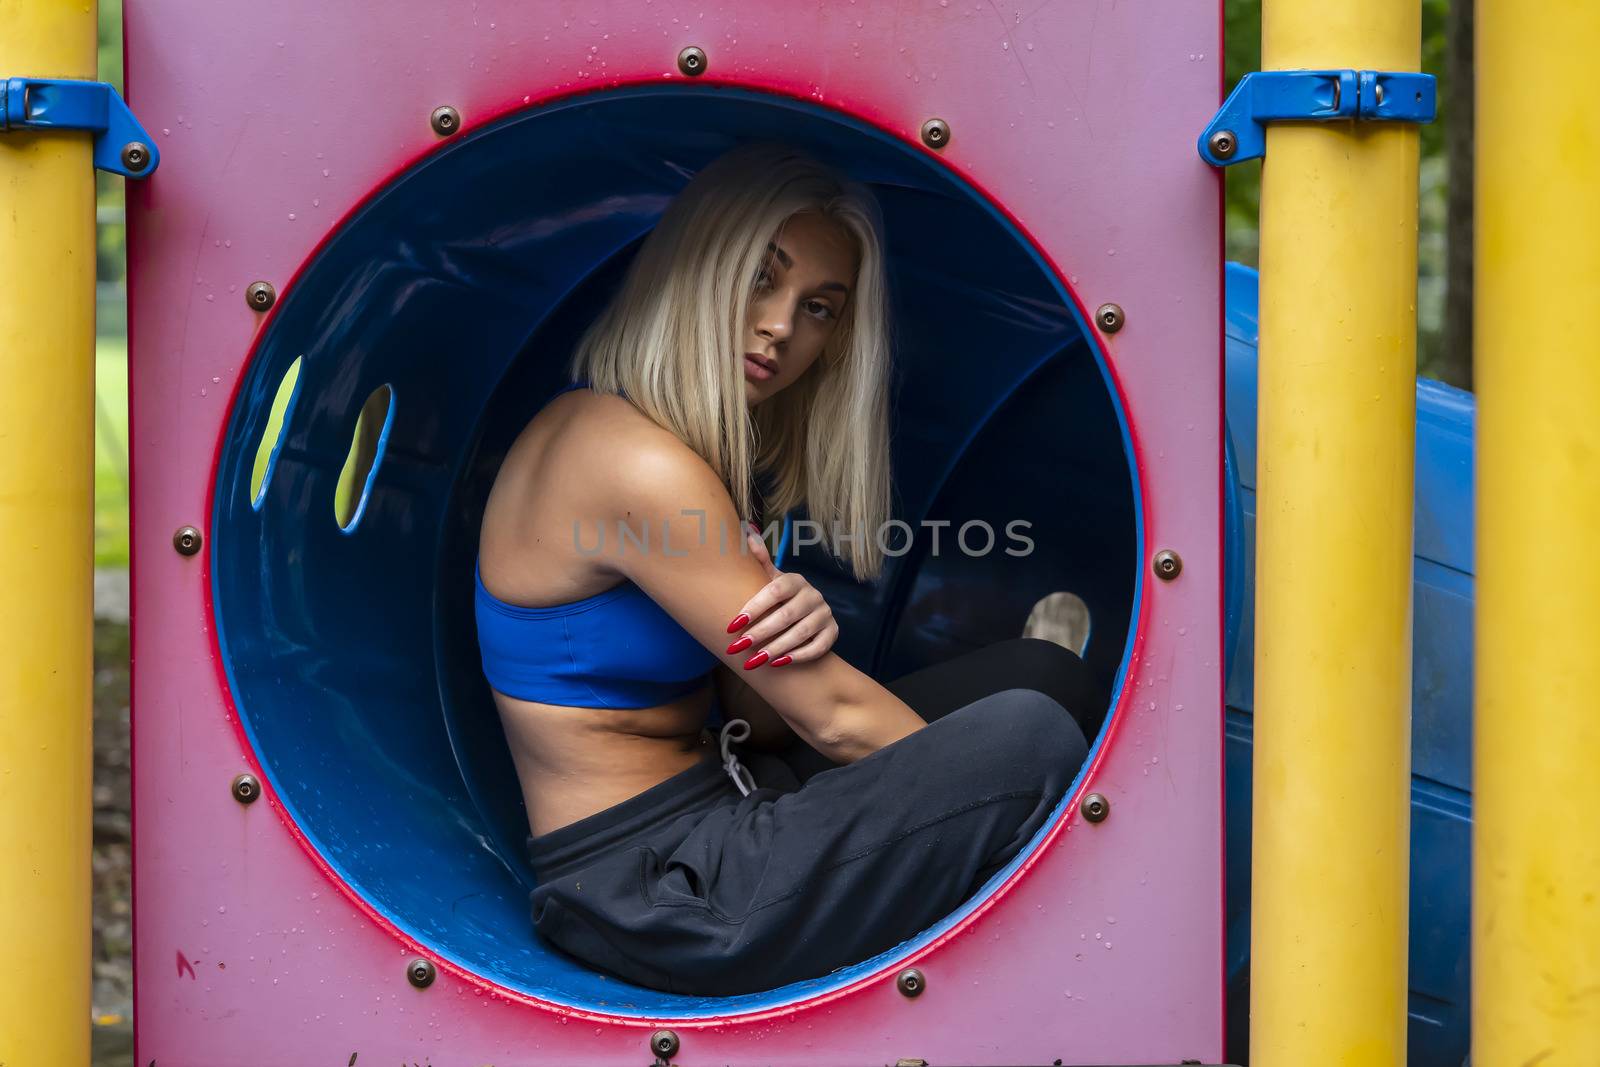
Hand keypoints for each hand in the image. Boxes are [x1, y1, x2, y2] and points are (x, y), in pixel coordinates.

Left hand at [724, 521, 838, 669]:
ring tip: (755, 660)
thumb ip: (759, 559)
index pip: (774, 591)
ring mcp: (825, 614)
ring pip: (801, 633)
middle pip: (786, 615)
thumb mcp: (770, 579)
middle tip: (738, 647)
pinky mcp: (833, 633)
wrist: (806, 614)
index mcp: (795, 580)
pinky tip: (778, 664)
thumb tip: (746, 531)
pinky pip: (818, 647)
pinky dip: (798, 656)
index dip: (754, 607)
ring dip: (776, 648)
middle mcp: (813, 595)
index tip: (732, 624)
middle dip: (760, 632)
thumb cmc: (779, 597)